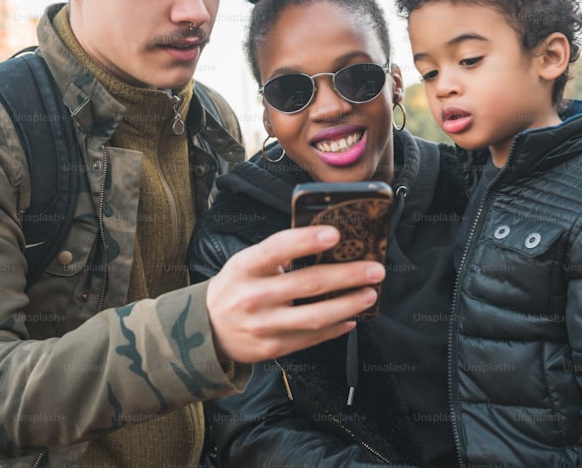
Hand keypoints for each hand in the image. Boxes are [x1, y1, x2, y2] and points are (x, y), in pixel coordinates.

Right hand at [206, 225, 384, 362]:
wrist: (206, 330)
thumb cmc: (235, 287)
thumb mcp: (245, 262)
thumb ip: (278, 254)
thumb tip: (324, 245)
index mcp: (246, 267)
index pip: (278, 248)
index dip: (307, 240)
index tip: (335, 234)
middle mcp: (254, 296)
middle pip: (308, 284)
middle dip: (348, 275)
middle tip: (375, 269)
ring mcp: (264, 325)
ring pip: (315, 316)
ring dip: (349, 304)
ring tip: (370, 294)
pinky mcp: (273, 348)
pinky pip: (312, 338)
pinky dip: (336, 328)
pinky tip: (351, 318)